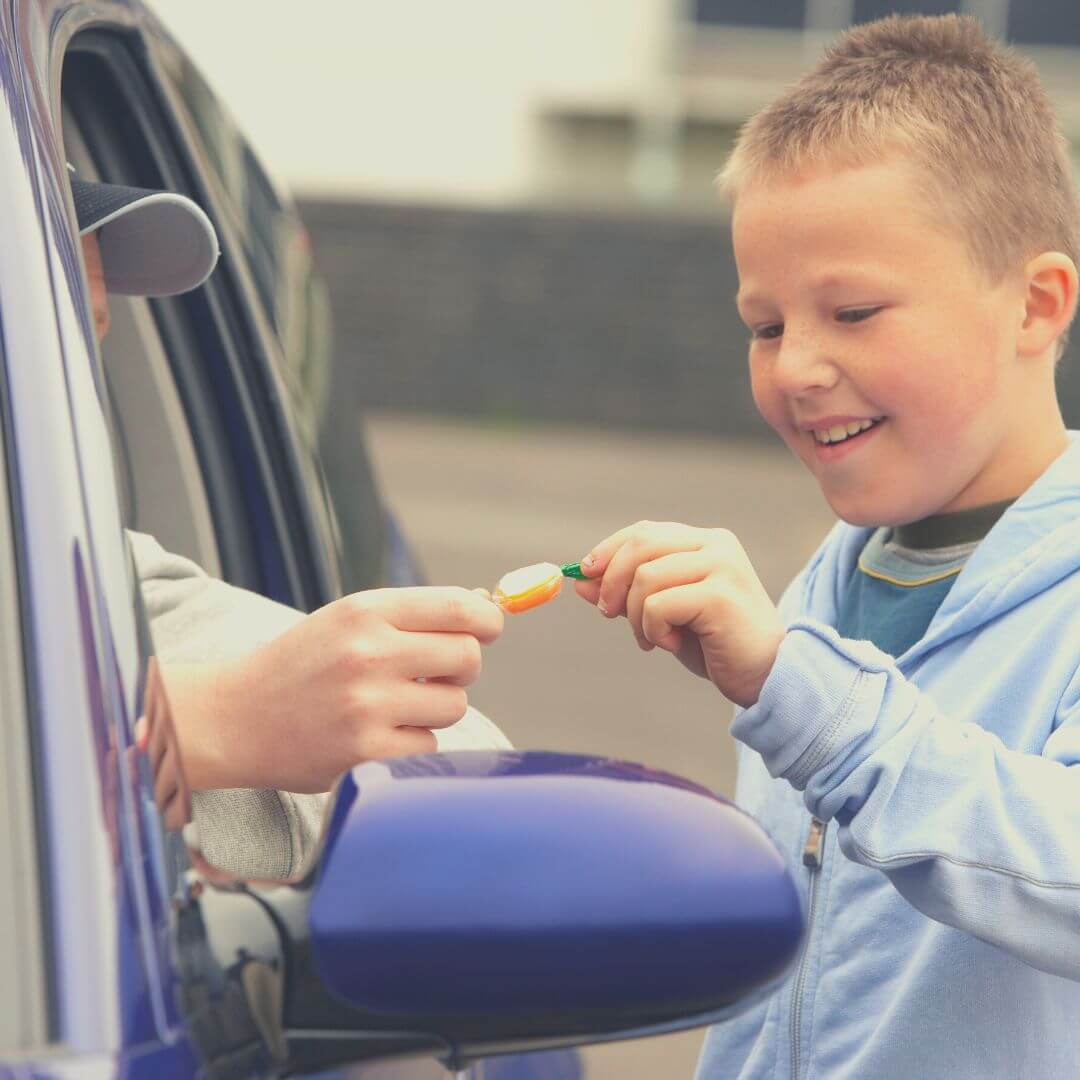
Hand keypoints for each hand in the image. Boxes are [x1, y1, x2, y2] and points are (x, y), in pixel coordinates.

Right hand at [163, 586, 503, 792]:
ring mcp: (367, 707)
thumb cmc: (303, 664)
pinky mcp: (366, 753)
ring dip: (436, 707)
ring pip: (455, 705)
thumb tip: (485, 611)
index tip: (488, 629)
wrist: (234, 717)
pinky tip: (376, 733)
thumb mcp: (347, 620)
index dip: (487, 620)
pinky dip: (412, 741)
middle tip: (434, 673)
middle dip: (461, 666)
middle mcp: (368, 654)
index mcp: (365, 612)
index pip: (458, 609)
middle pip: (468, 657)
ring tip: (394, 704)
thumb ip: (411, 615)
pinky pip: (428, 745)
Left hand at [574, 521, 783, 707]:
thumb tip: (578, 581)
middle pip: (640, 545)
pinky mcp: (720, 594)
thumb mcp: (663, 616)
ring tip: (653, 639)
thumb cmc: (716, 645)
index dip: (608, 551)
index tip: (584, 575)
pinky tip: (671, 644)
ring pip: (645, 577)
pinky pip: (658, 604)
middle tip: (608, 614)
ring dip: (635, 615)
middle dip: (612, 581)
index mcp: (705, 542)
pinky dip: (652, 629)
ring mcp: (721, 566)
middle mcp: (715, 545)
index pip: (643, 531)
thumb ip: (627, 594)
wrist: (767, 677)